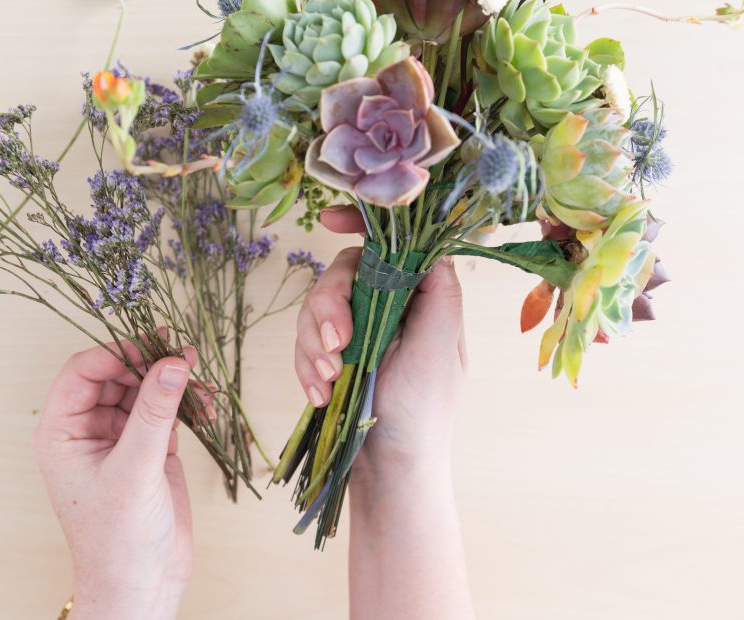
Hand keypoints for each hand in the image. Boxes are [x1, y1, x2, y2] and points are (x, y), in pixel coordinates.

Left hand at [33, 339, 197, 619]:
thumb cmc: (118, 538)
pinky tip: (204, 404)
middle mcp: (87, 430)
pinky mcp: (149, 449)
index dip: (116, 353)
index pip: (83, 372)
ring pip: (144, 390)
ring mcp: (120, 439)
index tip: (153, 347)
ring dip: (172, 382)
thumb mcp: (134, 469)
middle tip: (184, 356)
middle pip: (116, 376)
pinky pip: (165, 411)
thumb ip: (154, 412)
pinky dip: (185, 404)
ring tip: (200, 380)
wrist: (142, 583)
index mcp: (62, 432)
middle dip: (150, 364)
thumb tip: (172, 362)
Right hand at [294, 206, 467, 477]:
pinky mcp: (332, 355)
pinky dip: (306, 366)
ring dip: (313, 343)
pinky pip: (304, 342)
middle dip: (328, 306)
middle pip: (341, 273)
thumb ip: (439, 294)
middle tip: (336, 345)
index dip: (358, 225)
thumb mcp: (440, 349)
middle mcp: (387, 307)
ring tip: (328, 379)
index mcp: (419, 298)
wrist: (391, 467)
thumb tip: (431, 244)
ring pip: (315, 307)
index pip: (390, 245)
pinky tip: (319, 394)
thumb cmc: (424, 411)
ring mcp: (357, 331)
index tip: (328, 222)